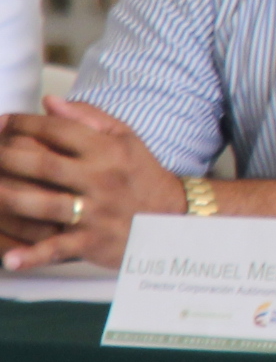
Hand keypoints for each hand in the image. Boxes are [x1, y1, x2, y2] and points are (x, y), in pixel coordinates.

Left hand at [0, 98, 187, 272]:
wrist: (172, 217)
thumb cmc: (141, 175)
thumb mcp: (125, 138)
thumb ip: (88, 117)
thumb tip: (49, 102)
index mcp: (107, 151)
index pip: (59, 130)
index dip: (24, 123)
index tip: (2, 122)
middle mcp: (100, 179)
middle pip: (44, 165)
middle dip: (7, 156)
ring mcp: (95, 212)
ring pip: (44, 205)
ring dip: (8, 199)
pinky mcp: (92, 242)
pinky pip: (58, 249)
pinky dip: (33, 256)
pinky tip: (11, 259)